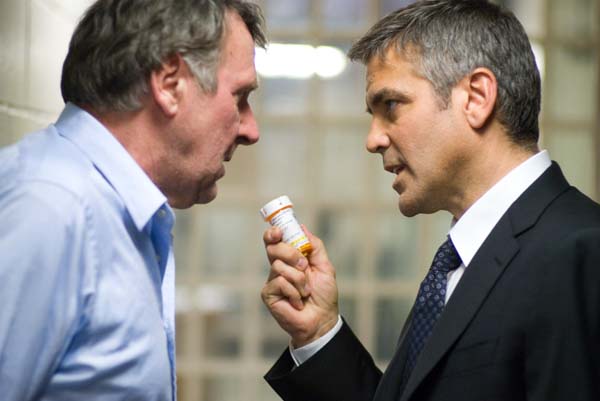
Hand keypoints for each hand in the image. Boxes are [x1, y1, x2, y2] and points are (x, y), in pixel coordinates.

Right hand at [261, 225, 338, 347]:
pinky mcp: (268, 294)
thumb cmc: (324, 296)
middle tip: (304, 266)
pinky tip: (298, 301)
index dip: (273, 233)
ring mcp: (272, 281)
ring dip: (299, 279)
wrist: (322, 320)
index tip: (278, 231)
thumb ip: (315, 246)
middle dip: (291, 254)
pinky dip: (294, 291)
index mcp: (290, 259)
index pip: (275, 241)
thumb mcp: (325, 266)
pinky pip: (280, 282)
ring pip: (279, 266)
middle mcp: (278, 268)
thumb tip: (302, 227)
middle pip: (274, 248)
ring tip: (305, 291)